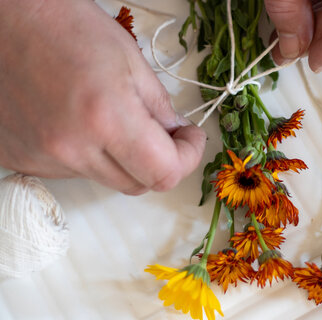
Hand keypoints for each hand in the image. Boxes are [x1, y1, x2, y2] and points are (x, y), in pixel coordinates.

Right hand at [0, 0, 205, 194]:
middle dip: (159, 162)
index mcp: (105, 118)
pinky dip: (87, 155)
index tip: (190, 141)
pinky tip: (78, 122)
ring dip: (121, 158)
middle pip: (137, 184)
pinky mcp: (22, 160)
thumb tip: (175, 135)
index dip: (187, 159)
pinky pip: (72, 171)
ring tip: (111, 118)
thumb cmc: (62, 24)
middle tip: (165, 135)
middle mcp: (71, 148)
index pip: (164, 173)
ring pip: (106, 179)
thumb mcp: (129, 59)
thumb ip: (159, 106)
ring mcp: (42, 158)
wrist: (0, 19)